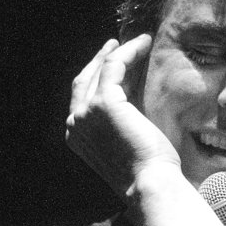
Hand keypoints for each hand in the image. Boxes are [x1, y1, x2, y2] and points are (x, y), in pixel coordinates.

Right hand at [65, 35, 181, 197]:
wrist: (150, 183)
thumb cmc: (147, 171)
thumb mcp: (124, 141)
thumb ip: (118, 119)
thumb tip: (130, 92)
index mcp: (77, 137)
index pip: (83, 98)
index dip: (98, 77)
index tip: (115, 63)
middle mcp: (75, 125)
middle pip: (86, 80)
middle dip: (101, 60)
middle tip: (117, 44)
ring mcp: (86, 113)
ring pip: (100, 70)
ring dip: (119, 52)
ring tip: (140, 41)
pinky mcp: (103, 102)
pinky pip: (114, 66)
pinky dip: (128, 51)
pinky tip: (144, 44)